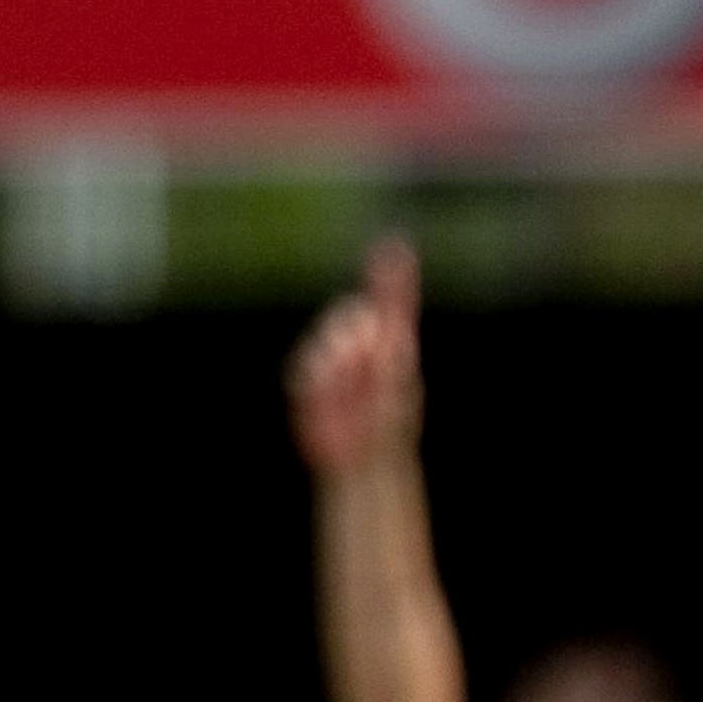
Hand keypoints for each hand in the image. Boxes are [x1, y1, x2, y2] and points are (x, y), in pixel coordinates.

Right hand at [288, 238, 421, 476]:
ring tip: (351, 390)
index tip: (396, 247)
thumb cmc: (388, 421)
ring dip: (340, 362)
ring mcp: (333, 357)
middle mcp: (361, 343)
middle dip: (358, 334)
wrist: (364, 454)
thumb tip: (376, 316)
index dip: (390, 274)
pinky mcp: (309, 377)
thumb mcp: (397, 379)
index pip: (390, 301)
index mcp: (391, 342)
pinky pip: (305, 368)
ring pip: (327, 338)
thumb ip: (390, 346)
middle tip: (370, 362)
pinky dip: (318, 380)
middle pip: (352, 314)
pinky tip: (330, 398)